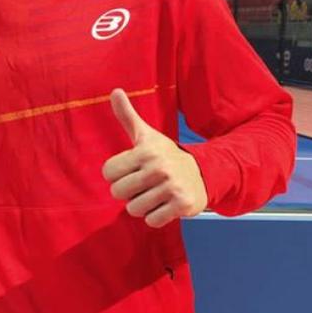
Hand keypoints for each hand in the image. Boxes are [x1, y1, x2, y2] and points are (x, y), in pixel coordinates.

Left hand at [102, 89, 207, 226]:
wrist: (204, 173)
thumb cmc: (165, 155)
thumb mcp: (146, 135)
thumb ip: (127, 116)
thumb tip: (114, 91)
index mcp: (146, 151)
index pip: (108, 173)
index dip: (117, 174)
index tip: (132, 170)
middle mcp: (159, 168)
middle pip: (118, 192)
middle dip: (128, 192)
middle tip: (145, 184)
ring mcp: (172, 187)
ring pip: (134, 209)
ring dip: (142, 206)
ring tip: (155, 194)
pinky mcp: (182, 205)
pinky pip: (152, 221)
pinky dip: (156, 217)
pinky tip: (165, 205)